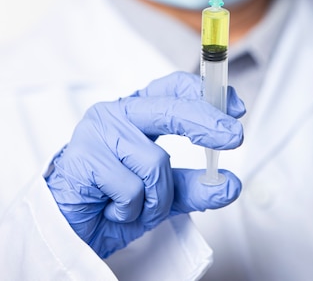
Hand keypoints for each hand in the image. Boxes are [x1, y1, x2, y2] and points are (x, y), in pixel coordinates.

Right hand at [45, 71, 244, 258]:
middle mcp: (119, 112)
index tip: (236, 107)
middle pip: (170, 110)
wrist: (70, 230)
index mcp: (138, 111)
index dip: (206, 93)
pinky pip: (132, 189)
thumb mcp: (164, 194)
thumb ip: (194, 186)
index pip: (174, 88)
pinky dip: (130, 210)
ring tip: (134, 206)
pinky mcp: (84, 157)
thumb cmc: (114, 200)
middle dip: (206, 123)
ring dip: (156, 198)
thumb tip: (230, 184)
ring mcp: (99, 131)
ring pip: (156, 162)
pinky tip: (111, 208)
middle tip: (234, 136)